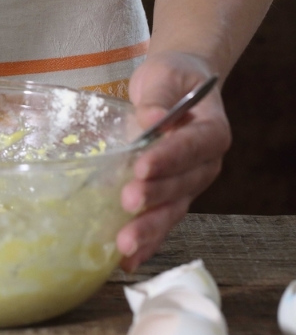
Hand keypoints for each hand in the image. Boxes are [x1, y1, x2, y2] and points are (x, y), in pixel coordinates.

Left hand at [117, 51, 231, 271]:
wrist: (176, 88)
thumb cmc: (170, 79)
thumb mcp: (164, 75)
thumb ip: (159, 96)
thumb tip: (154, 115)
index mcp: (211, 132)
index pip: (193, 147)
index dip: (169, 158)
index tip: (143, 165)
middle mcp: (204, 164)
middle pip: (183, 185)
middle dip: (155, 197)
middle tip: (128, 202)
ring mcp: (187, 185)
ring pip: (172, 210)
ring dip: (149, 229)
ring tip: (125, 243)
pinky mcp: (168, 197)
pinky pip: (160, 222)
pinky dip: (146, 242)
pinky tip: (126, 259)